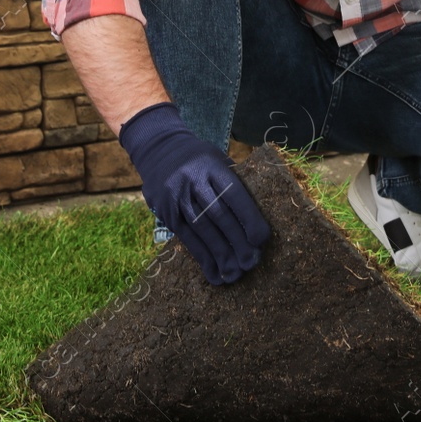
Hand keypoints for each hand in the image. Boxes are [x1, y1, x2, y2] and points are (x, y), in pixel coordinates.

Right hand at [117, 102, 270, 284]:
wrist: (158, 147)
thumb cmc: (199, 158)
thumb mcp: (218, 159)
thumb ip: (234, 182)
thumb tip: (258, 219)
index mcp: (211, 165)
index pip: (234, 194)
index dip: (248, 218)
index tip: (261, 239)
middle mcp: (192, 180)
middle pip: (218, 215)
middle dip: (237, 242)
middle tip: (251, 263)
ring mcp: (176, 196)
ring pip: (201, 230)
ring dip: (220, 255)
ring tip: (235, 274)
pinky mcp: (165, 212)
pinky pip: (186, 238)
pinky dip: (202, 257)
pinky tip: (214, 272)